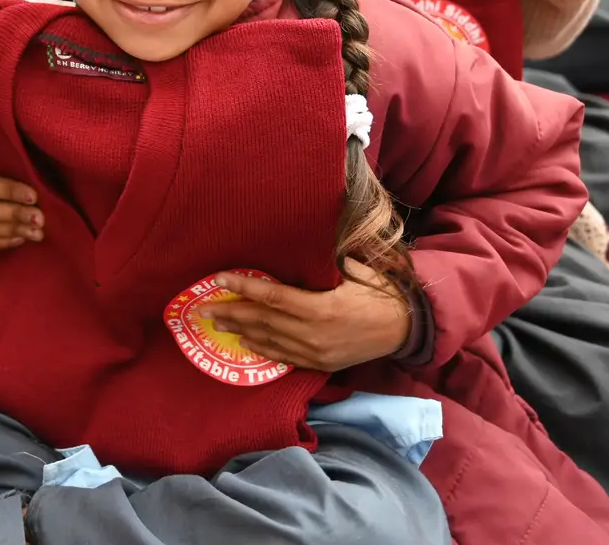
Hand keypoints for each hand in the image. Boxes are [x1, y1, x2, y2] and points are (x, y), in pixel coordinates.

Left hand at [196, 261, 411, 372]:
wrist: (407, 329)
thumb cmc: (380, 292)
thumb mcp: (355, 270)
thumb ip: (324, 262)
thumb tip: (296, 244)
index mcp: (321, 308)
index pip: (271, 296)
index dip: (242, 287)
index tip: (217, 280)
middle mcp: (313, 334)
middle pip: (263, 321)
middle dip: (230, 313)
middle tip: (201, 310)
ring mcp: (316, 353)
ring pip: (269, 341)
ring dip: (240, 331)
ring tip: (217, 323)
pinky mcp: (321, 364)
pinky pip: (284, 357)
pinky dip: (262, 349)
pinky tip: (245, 343)